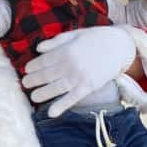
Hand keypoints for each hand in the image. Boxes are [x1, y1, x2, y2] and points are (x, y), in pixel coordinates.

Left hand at [22, 26, 136, 117]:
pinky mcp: (88, 87)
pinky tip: (51, 113)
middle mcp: (70, 64)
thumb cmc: (97, 38)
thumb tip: (38, 48)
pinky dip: (61, 106)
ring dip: (42, 94)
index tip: (26, 70)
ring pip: (55, 88)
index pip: (43, 61)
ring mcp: (79, 76)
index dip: (32, 66)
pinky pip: (72, 98)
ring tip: (34, 97)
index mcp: (66, 50)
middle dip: (33, 80)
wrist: (120, 45)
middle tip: (25, 84)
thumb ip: (56, 41)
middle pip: (46, 75)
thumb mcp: (76, 34)